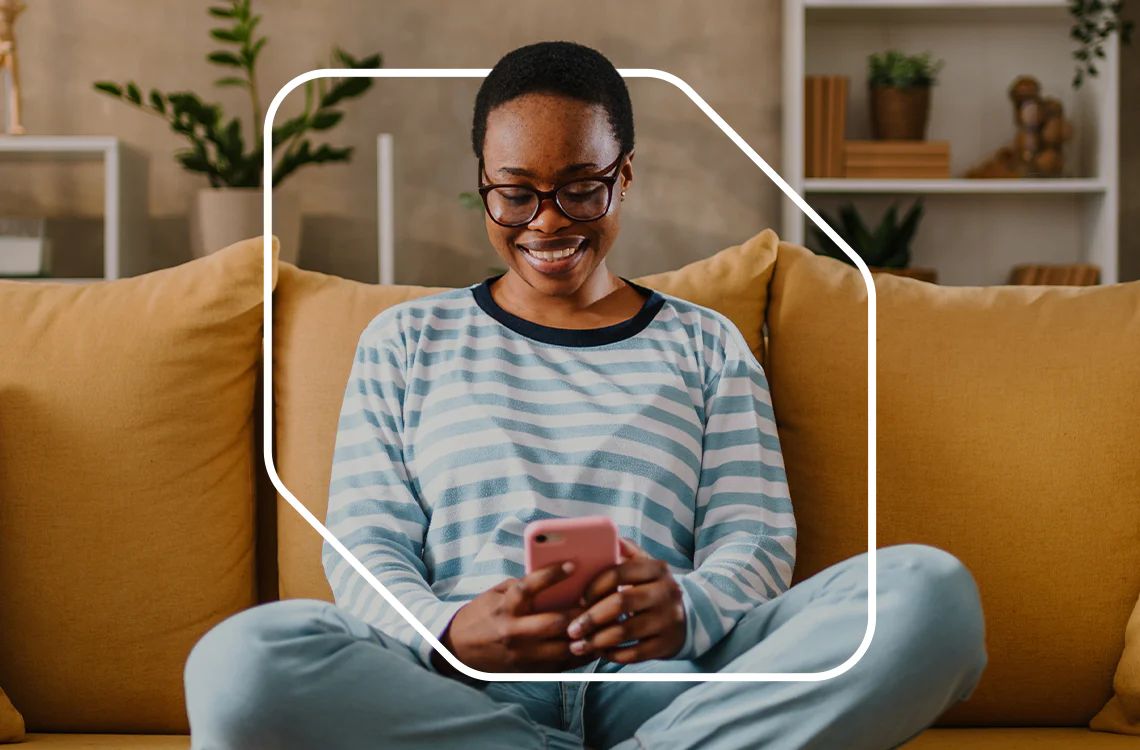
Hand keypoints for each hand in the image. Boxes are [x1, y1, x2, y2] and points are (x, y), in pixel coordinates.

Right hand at [433, 561, 594, 674]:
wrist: (458, 649)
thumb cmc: (482, 614)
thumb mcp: (497, 594)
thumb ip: (523, 586)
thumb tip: (556, 577)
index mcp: (505, 606)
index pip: (529, 587)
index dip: (552, 575)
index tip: (572, 565)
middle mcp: (514, 631)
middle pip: (554, 623)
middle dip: (580, 613)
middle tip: (600, 601)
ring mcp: (522, 654)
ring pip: (562, 647)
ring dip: (586, 637)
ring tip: (604, 624)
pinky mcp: (528, 670)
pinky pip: (561, 665)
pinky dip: (580, 654)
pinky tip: (593, 644)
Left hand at [565, 539, 685, 663]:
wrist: (688, 616)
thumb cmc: (653, 589)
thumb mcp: (646, 566)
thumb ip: (626, 551)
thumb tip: (608, 537)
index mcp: (656, 569)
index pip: (619, 572)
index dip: (594, 586)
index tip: (578, 599)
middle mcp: (665, 592)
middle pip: (621, 603)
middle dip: (591, 617)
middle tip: (571, 629)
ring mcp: (668, 620)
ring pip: (626, 632)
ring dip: (597, 641)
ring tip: (578, 645)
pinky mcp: (667, 644)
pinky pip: (635, 654)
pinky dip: (613, 655)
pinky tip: (600, 653)